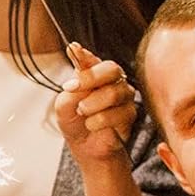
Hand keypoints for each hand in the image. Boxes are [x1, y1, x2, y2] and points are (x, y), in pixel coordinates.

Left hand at [57, 42, 135, 163]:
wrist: (85, 147)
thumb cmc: (75, 122)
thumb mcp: (64, 105)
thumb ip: (71, 90)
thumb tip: (78, 76)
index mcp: (92, 74)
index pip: (91, 59)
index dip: (84, 54)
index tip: (73, 49)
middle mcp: (111, 81)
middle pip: (111, 69)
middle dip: (90, 77)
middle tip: (73, 87)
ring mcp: (123, 96)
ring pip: (114, 92)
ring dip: (92, 104)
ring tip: (82, 112)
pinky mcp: (130, 113)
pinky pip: (119, 113)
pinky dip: (100, 120)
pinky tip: (92, 124)